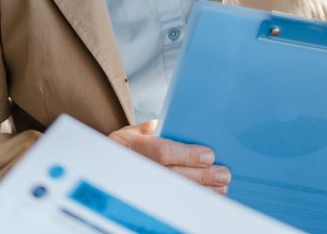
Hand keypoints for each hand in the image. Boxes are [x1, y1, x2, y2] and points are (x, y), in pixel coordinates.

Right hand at [109, 119, 230, 193]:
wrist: (103, 166)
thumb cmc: (125, 147)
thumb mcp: (134, 132)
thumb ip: (155, 128)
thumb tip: (174, 125)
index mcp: (133, 146)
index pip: (163, 152)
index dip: (187, 155)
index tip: (209, 156)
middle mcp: (137, 167)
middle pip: (173, 175)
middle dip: (201, 176)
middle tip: (223, 175)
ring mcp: (140, 186)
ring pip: (174, 191)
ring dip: (201, 191)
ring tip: (221, 187)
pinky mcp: (146, 198)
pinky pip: (172, 201)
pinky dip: (191, 201)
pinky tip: (207, 198)